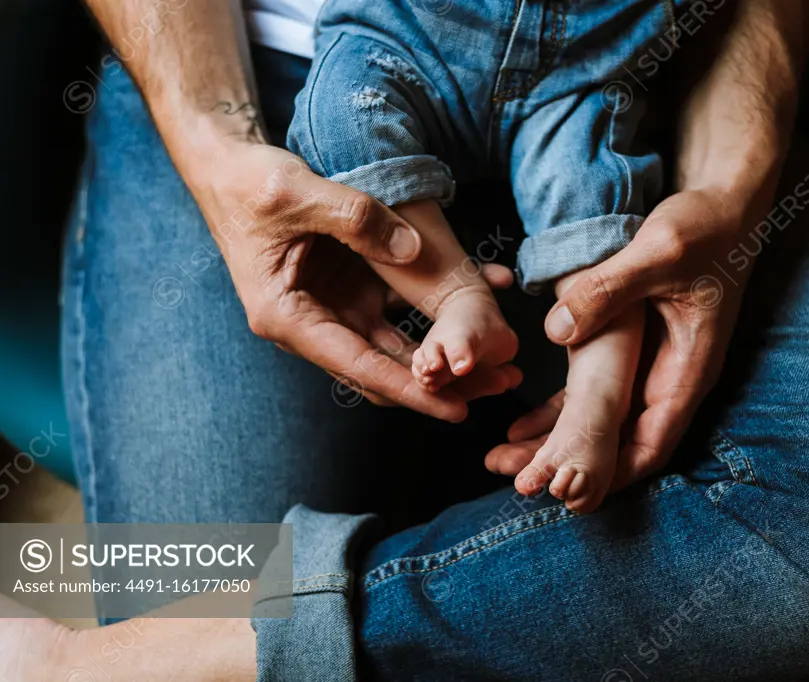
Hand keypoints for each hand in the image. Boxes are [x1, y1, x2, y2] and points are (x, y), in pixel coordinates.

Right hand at [189, 140, 518, 421]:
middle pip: (386, 366)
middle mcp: (314, 323)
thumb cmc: (250, 184)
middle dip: (442, 380)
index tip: (456, 407)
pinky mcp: (353, 287)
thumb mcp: (296, 194)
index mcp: (288, 317)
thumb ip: (353, 218)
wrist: (231, 167)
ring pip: (400, 344)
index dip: (410, 389)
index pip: (358, 367)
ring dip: (448, 349)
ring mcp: (336, 306)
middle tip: (500, 385)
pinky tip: (484, 295)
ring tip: (504, 357)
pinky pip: (403, 306)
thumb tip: (413, 251)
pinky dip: (440, 306)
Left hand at [531, 188, 761, 487]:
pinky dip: (561, 409)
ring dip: (558, 441)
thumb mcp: (657, 253)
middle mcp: (671, 376)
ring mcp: (652, 365)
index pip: (651, 442)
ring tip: (505, 458)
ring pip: (602, 421)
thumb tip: (557, 330)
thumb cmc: (703, 226)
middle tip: (516, 481)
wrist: (722, 200)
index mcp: (687, 368)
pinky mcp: (635, 348)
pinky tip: (522, 422)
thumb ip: (609, 289)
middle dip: (571, 465)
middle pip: (618, 441)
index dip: (610, 473)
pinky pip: (596, 392)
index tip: (567, 495)